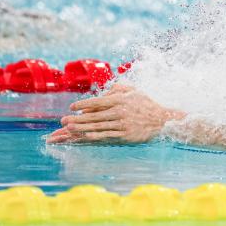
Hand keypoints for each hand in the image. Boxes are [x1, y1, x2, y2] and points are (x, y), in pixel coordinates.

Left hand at [46, 85, 184, 143]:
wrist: (163, 120)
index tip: (72, 107)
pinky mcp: (126, 134)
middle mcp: (120, 111)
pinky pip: (107, 135)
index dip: (83, 104)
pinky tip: (85, 136)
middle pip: (94, 115)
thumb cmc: (147, 104)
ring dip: (81, 127)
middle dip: (77, 118)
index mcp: (121, 99)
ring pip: (98, 125)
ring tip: (68, 128)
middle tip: (63, 120)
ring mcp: (123, 124)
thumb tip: (105, 91)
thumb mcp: (135, 91)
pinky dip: (95, 135)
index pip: (98, 101)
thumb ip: (119, 88)